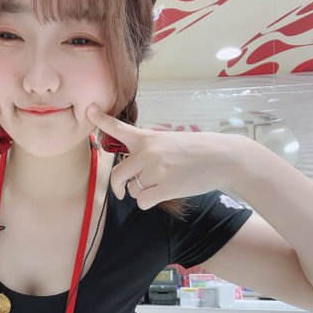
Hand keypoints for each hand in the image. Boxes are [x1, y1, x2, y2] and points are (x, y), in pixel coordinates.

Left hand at [87, 104, 245, 208]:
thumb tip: (133, 172)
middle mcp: (147, 153)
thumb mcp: (169, 141)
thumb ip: (148, 150)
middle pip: (117, 175)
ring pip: (132, 191)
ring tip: (160, 185)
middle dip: (118, 187)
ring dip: (140, 193)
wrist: (224, 157)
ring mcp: (156, 170)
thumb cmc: (198, 150)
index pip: (119, 128)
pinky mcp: (165, 187)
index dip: (101, 120)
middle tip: (122, 193)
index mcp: (148, 138)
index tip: (89, 110)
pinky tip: (163, 194)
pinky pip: (143, 202)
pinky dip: (149, 202)